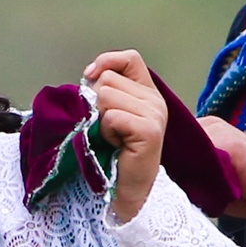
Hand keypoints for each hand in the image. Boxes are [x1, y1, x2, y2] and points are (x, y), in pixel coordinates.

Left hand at [82, 49, 167, 223]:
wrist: (127, 188)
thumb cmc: (115, 152)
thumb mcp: (110, 113)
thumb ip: (106, 90)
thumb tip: (89, 75)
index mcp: (148, 92)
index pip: (129, 58)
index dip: (107, 62)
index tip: (90, 76)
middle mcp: (156, 100)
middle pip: (108, 79)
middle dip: (99, 103)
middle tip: (110, 127)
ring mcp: (155, 114)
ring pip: (107, 95)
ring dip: (101, 119)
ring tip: (113, 136)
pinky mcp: (150, 130)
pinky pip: (112, 116)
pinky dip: (106, 131)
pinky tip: (116, 144)